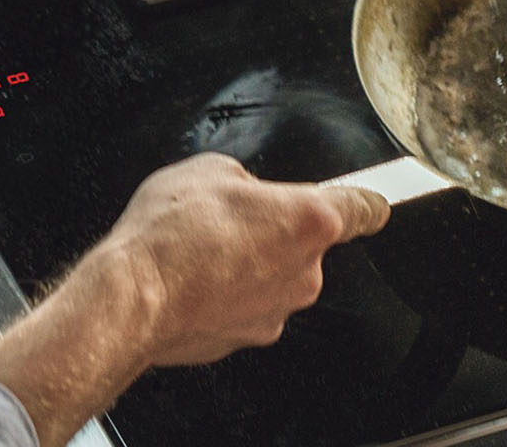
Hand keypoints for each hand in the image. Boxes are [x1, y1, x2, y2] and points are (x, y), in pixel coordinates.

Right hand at [0, 154, 388, 445]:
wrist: (131, 299)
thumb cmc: (170, 235)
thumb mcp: (209, 170)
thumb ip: (245, 179)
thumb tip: (243, 191)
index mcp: (309, 219)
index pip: (363, 208)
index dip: (368, 202)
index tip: (375, 203)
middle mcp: (304, 271)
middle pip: (305, 244)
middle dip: (275, 231)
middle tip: (230, 221)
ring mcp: (278, 310)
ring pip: (274, 276)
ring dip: (249, 264)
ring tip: (202, 252)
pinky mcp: (249, 337)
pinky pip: (247, 305)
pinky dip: (227, 293)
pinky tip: (194, 280)